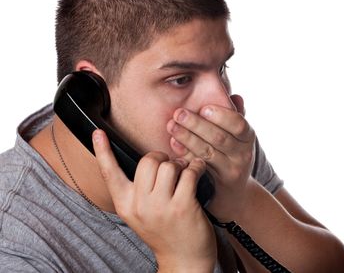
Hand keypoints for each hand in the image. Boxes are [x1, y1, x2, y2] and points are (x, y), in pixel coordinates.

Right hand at [92, 129, 215, 271]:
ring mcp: (160, 207)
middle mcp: (139, 206)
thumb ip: (139, 190)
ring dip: (181, 165)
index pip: (109, 173)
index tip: (96, 132)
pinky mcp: (182, 207)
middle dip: (162, 158)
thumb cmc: (165, 232)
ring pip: (169, 165)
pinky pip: (189, 173)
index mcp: (125, 205)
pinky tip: (198, 172)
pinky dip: (196, 168)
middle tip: (171, 167)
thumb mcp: (142, 214)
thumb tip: (149, 160)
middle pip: (148, 161)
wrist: (184, 261)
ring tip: (186, 173)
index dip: (102, 151)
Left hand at [166, 94, 256, 220]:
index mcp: (248, 137)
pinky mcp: (217, 183)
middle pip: (219, 138)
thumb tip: (235, 96)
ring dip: (187, 138)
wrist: (236, 193)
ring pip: (207, 152)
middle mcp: (243, 154)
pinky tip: (173, 146)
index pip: (239, 124)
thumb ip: (235, 116)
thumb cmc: (232, 154)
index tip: (203, 108)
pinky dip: (185, 155)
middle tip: (179, 113)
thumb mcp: (238, 136)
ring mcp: (231, 170)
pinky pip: (199, 167)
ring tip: (171, 126)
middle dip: (197, 124)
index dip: (221, 116)